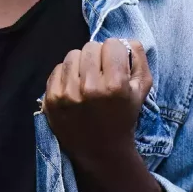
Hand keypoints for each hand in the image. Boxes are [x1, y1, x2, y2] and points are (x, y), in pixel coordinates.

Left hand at [43, 39, 151, 172]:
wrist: (101, 151)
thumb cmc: (124, 117)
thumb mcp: (142, 90)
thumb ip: (138, 59)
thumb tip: (125, 40)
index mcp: (114, 85)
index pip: (112, 44)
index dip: (116, 53)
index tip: (116, 65)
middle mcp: (88, 89)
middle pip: (90, 47)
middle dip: (98, 56)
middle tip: (101, 72)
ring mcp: (66, 95)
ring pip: (72, 55)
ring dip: (81, 63)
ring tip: (87, 78)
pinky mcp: (51, 100)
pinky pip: (57, 69)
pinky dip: (67, 74)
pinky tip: (75, 88)